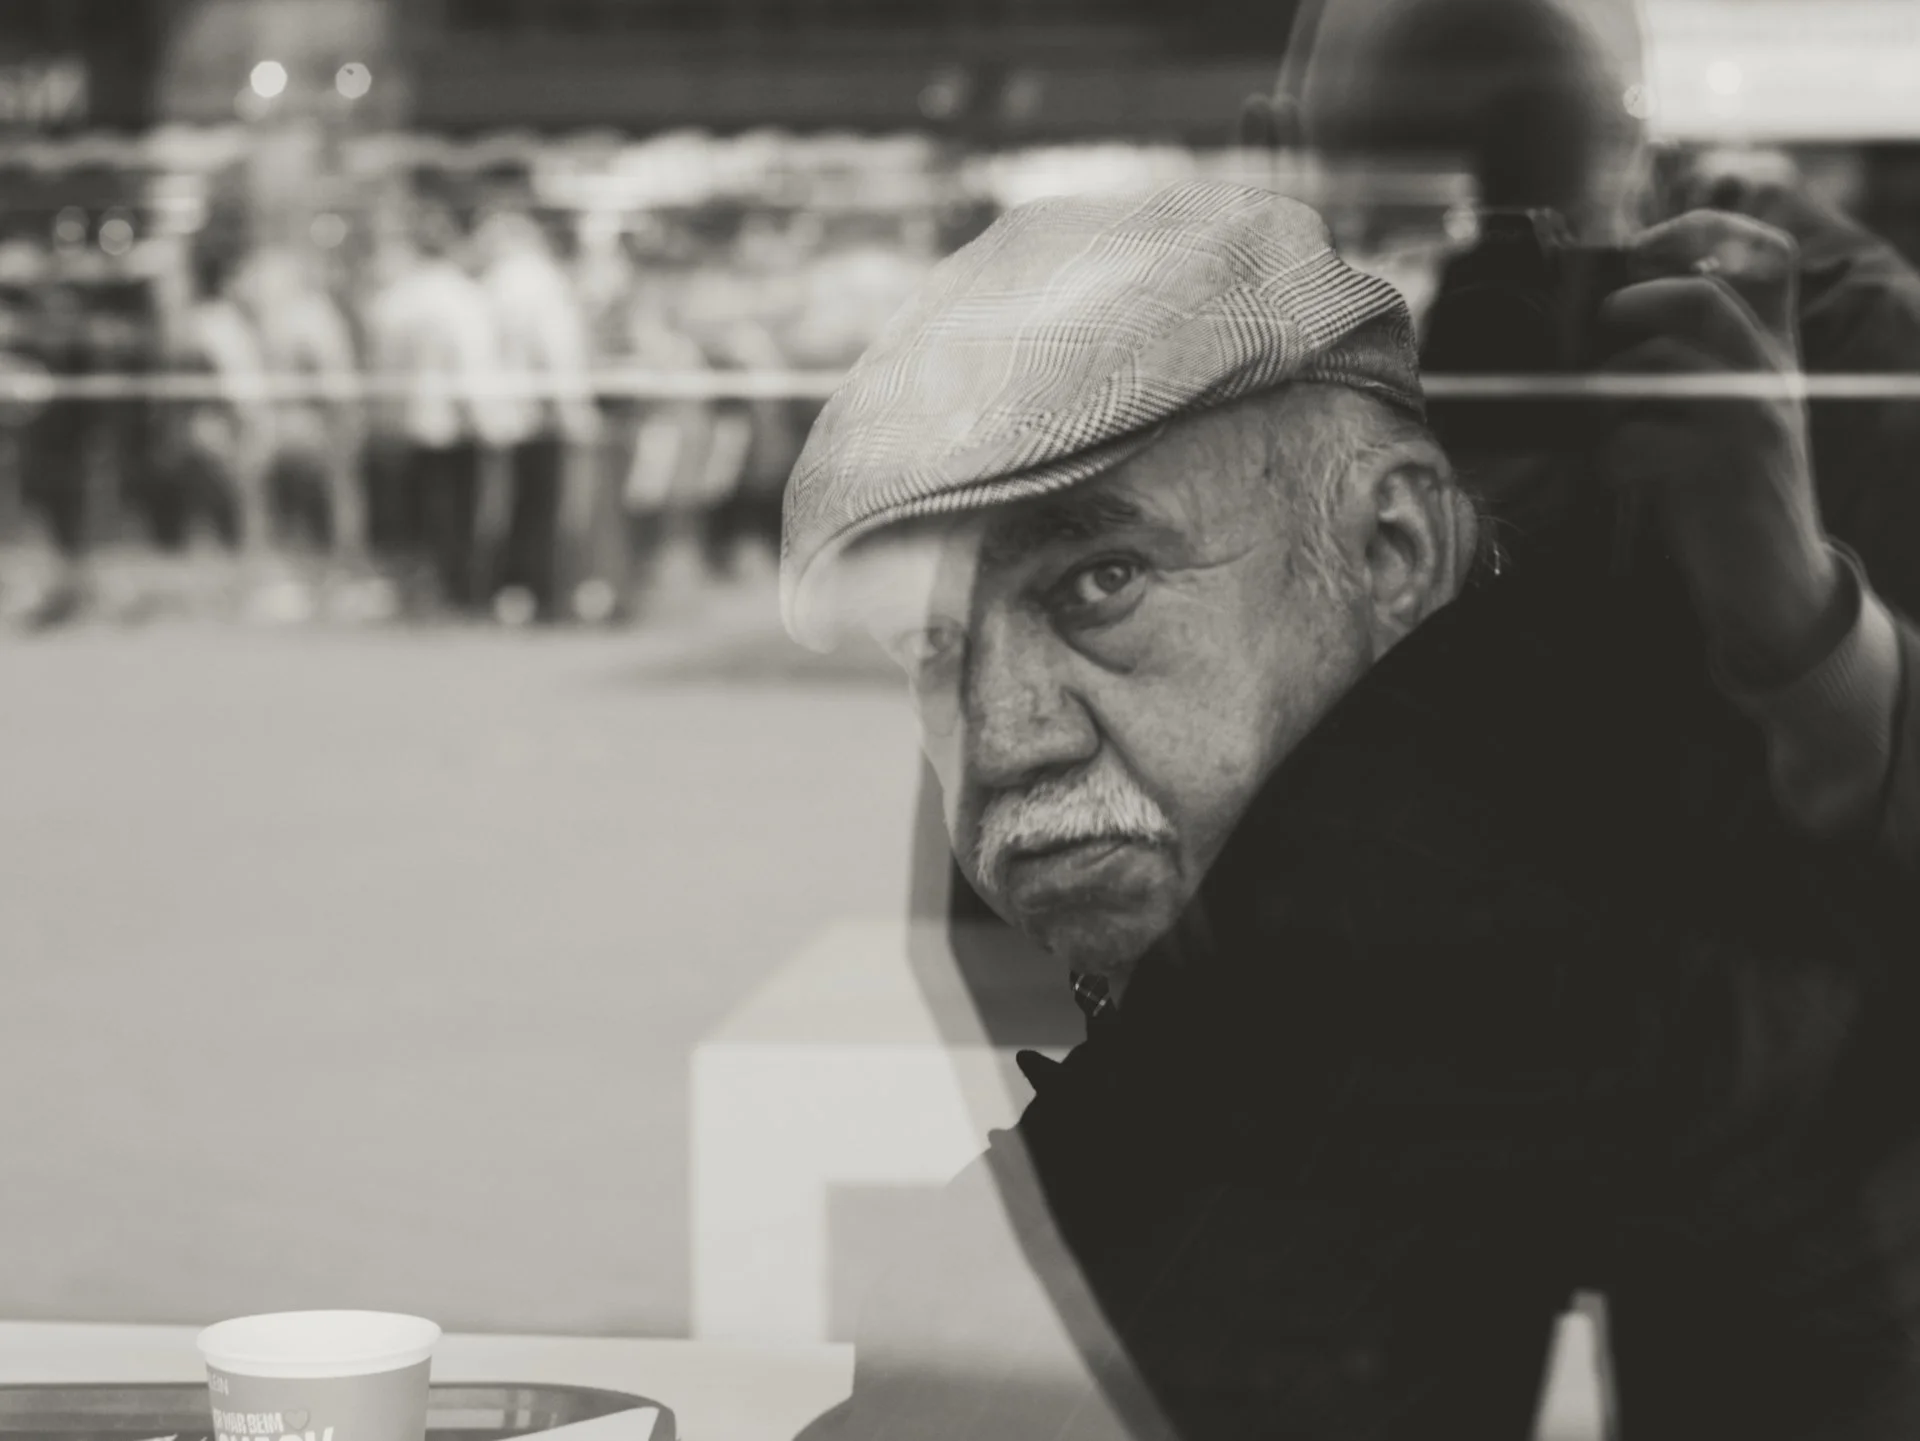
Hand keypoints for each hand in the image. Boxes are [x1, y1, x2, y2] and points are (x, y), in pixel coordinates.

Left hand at [1597, 209, 1848, 685]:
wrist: (1775, 581)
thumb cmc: (1727, 488)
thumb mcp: (1721, 411)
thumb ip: (1685, 361)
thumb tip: (1600, 319)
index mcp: (1772, 349)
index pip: (1768, 256)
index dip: (1708, 229)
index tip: (1646, 243)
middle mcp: (1770, 375)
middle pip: (1705, 299)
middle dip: (1637, 301)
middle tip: (1603, 326)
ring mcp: (1751, 423)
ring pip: (1668, 367)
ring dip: (1611, 387)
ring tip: (1603, 421)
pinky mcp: (1725, 475)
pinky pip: (1643, 443)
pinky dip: (1611, 455)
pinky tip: (1614, 473)